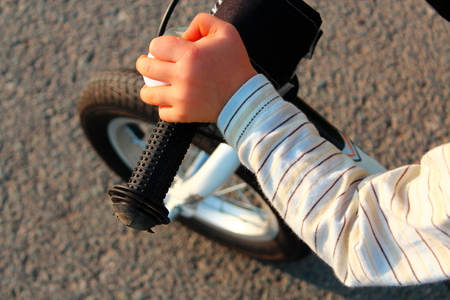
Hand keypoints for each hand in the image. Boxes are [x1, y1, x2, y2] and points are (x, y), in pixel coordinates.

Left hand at [136, 13, 256, 122]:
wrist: (245, 97)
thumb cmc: (235, 64)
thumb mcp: (225, 32)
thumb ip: (202, 22)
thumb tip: (183, 33)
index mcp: (190, 55)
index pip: (156, 46)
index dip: (157, 45)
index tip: (164, 50)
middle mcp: (183, 76)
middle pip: (146, 68)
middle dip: (144, 64)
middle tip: (148, 64)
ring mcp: (181, 98)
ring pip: (147, 94)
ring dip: (148, 88)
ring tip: (154, 85)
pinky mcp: (184, 114)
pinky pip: (162, 112)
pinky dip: (163, 107)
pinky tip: (168, 100)